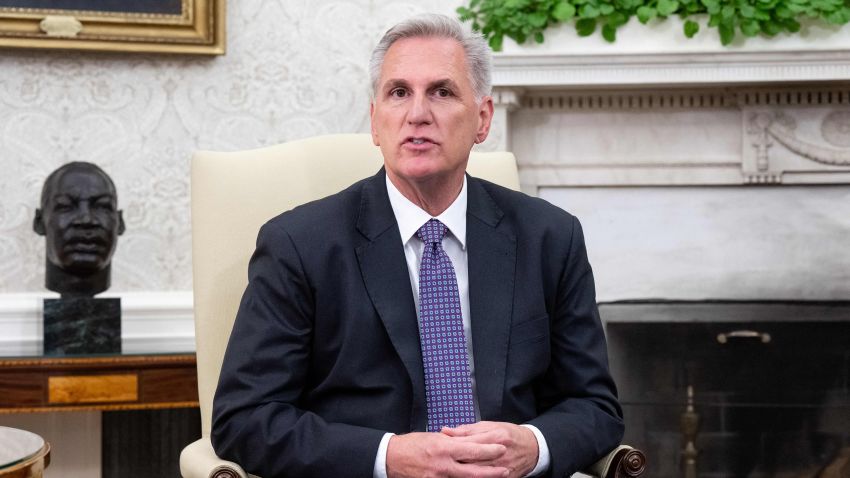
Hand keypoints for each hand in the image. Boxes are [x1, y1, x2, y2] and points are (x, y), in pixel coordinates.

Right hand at [386, 431, 509, 477]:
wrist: (390, 458)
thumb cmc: (411, 445)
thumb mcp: (434, 438)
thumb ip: (452, 441)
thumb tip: (469, 441)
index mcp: (444, 447)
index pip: (473, 449)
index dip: (490, 449)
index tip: (502, 447)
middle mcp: (443, 465)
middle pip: (474, 470)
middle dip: (493, 470)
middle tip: (506, 468)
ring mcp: (438, 477)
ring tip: (496, 476)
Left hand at [441, 422, 538, 477]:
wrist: (533, 448)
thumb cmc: (510, 434)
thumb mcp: (490, 426)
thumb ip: (467, 430)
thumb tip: (446, 430)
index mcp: (494, 437)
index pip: (468, 444)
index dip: (451, 447)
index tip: (437, 448)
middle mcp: (498, 453)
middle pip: (471, 461)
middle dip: (454, 463)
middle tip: (439, 464)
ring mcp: (502, 467)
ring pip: (477, 473)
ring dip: (462, 472)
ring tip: (447, 471)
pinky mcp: (505, 477)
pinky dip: (475, 477)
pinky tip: (466, 476)